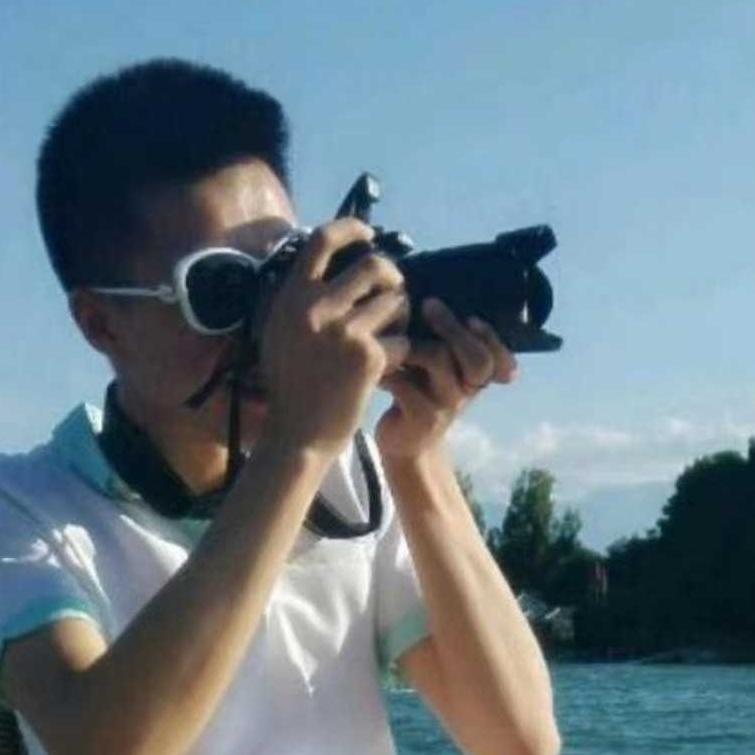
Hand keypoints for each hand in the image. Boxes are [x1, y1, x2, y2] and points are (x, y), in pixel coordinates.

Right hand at [259, 219, 409, 455]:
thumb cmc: (291, 384)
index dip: (351, 228)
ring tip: (390, 335)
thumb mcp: (281, 333)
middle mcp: (316, 308)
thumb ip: (302, 300)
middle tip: (393, 293)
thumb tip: (336, 269)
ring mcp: (343, 331)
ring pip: (396, 301)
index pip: (322, 240)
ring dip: (400, 316)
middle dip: (393, 277)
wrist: (298, 434)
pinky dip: (401, 352)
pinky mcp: (368, 357)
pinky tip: (388, 367)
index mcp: (292, 297)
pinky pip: (402, 339)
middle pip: (374, 265)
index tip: (367, 233)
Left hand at [375, 298, 516, 459]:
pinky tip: (376, 368)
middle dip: (452, 327)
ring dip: (412, 342)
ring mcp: (448, 406)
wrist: (405, 443)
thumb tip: (424, 284)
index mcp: (475, 375)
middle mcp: (468, 389)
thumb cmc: (417, 391)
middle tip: (429, 305)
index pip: (498, 355)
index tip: (472, 317)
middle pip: (476, 356)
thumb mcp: (433, 366)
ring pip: (440, 360)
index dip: (490, 336)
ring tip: (389, 336)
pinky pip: (407, 383)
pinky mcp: (423, 419)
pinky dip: (388, 369)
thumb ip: (439, 338)